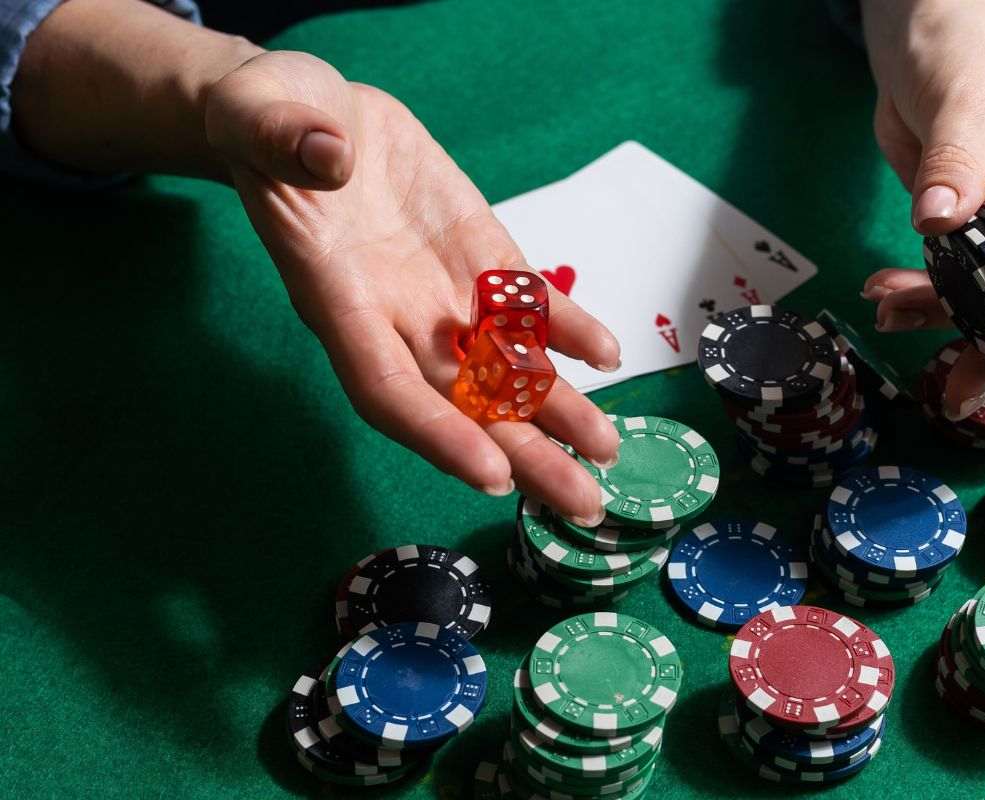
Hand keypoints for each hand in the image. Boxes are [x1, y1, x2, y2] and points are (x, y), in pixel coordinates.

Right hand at [205, 51, 620, 525]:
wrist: (307, 112)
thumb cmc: (266, 121)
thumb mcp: (260, 113)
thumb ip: (286, 139)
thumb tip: (326, 155)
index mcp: (334, 295)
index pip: (387, 387)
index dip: (437, 433)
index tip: (491, 474)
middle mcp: (394, 313)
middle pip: (462, 403)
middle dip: (525, 455)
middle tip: (585, 504)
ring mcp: (440, 288)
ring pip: (503, 366)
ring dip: (559, 409)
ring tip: (610, 448)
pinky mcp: (476, 252)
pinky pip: (525, 300)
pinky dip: (566, 327)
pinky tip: (607, 355)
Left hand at [859, 0, 984, 418]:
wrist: (924, 37)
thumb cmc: (965, 53)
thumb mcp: (965, 103)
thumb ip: (955, 165)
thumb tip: (937, 226)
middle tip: (954, 385)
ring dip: (944, 316)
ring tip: (888, 309)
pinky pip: (961, 281)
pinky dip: (924, 296)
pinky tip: (885, 294)